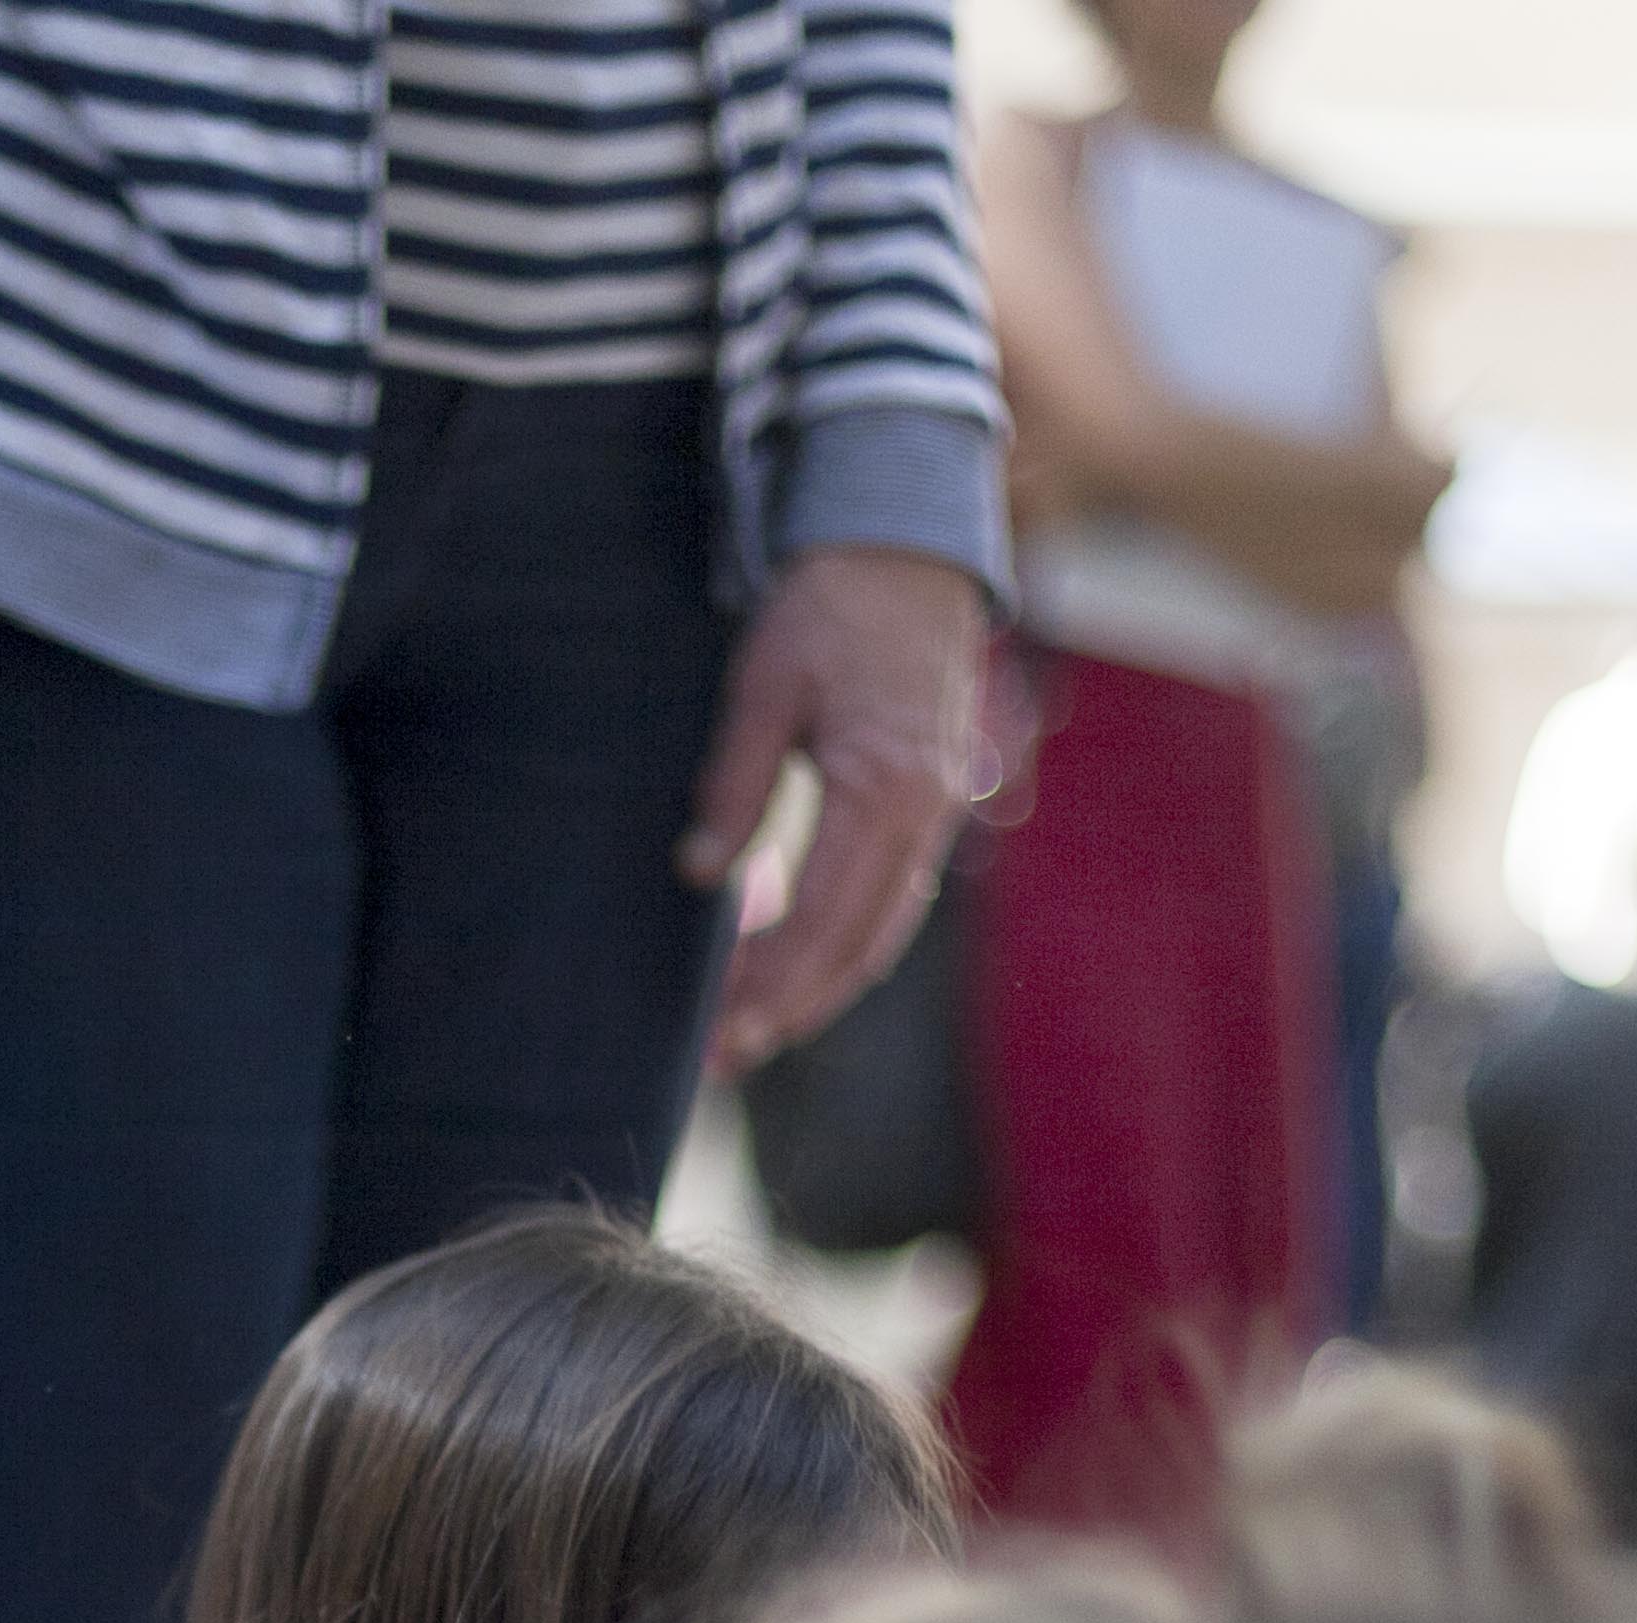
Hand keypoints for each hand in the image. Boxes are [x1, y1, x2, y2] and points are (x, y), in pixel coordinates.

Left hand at [684, 547, 990, 1072]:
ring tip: (752, 1033)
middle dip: (792, 1008)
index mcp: (884, 785)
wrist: (904, 549)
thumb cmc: (827, 606)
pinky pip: (891, 896)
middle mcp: (924, 810)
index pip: (824, 916)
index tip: (723, 1030)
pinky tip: (796, 971)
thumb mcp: (763, 684)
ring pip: (881, 929)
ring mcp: (937, 810)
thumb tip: (699, 874)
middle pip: (859, 942)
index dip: (773, 983)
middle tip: (723, 1059)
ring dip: (819, 988)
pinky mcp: (931, 803)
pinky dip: (847, 944)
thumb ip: (734, 782)